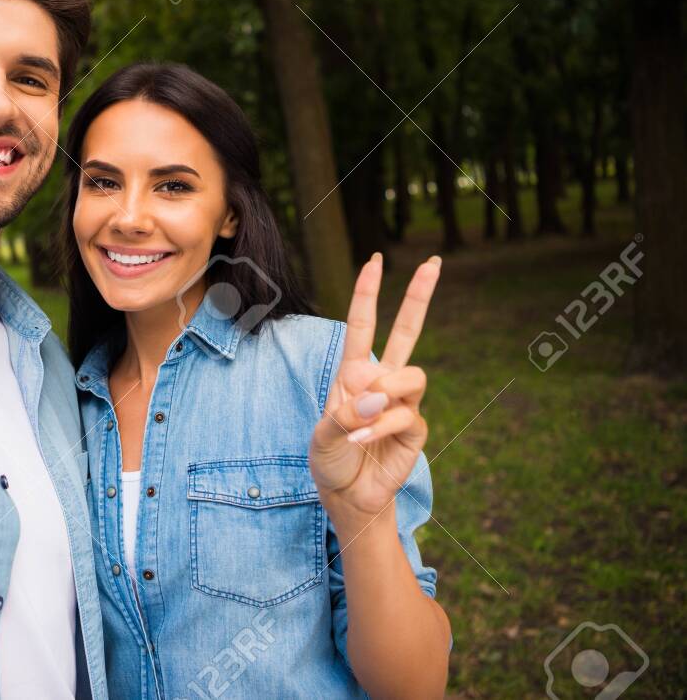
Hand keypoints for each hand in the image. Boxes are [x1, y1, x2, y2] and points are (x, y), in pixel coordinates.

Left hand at [310, 253, 440, 519]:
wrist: (346, 494)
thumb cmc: (331, 458)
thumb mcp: (323, 433)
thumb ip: (344, 413)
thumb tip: (375, 393)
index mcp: (354, 372)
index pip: (363, 325)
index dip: (368, 294)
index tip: (375, 261)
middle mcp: (382, 381)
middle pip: (407, 331)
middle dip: (420, 296)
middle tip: (433, 262)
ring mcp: (403, 403)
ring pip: (412, 374)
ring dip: (385, 391)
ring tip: (362, 416)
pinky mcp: (415, 429)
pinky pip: (404, 416)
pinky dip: (380, 427)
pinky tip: (361, 440)